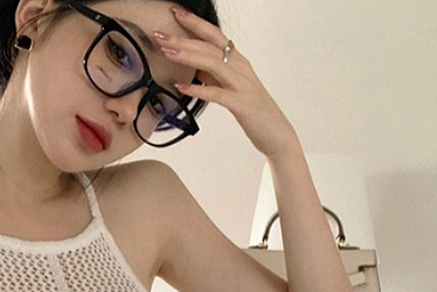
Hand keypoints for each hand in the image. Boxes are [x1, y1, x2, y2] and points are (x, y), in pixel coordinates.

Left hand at [160, 6, 299, 157]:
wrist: (276, 134)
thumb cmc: (253, 112)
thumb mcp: (231, 88)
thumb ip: (215, 77)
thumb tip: (194, 68)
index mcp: (238, 62)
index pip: (214, 36)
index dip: (195, 23)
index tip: (175, 12)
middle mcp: (241, 68)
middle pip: (209, 46)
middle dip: (183, 38)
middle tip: (160, 34)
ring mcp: (242, 85)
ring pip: (212, 63)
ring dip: (188, 55)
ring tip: (166, 52)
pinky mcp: (241, 104)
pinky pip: (216, 93)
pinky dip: (198, 89)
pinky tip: (181, 86)